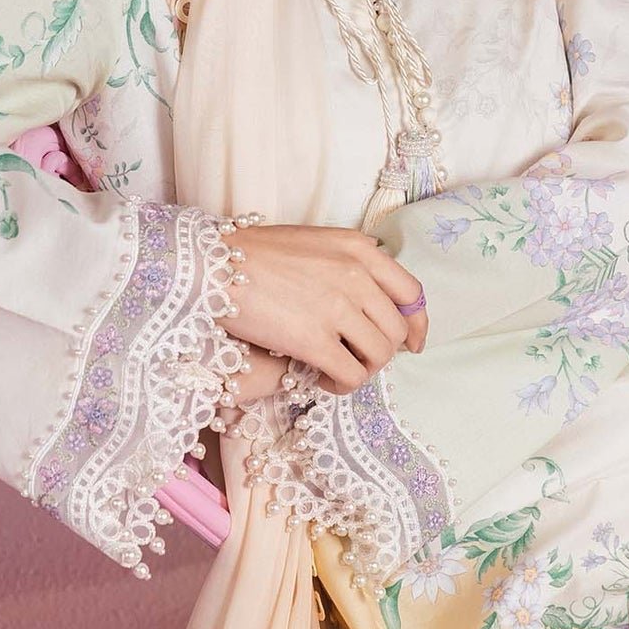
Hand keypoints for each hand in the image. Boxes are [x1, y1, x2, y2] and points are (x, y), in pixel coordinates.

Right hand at [222, 224, 427, 394]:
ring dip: (362, 370)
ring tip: (337, 372)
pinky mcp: (313, 340)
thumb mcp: (314, 242)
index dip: (416, 325)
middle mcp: (356, 275)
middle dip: (382, 352)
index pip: (411, 293)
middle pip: (396, 330)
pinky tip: (323, 381)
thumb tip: (371, 295)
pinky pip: (351, 375)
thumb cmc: (254, 254)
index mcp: (359, 249)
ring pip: (379, 356)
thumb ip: (348, 263)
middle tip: (357, 359)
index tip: (412, 343)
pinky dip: (343, 385)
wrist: (211, 264)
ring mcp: (337, 307)